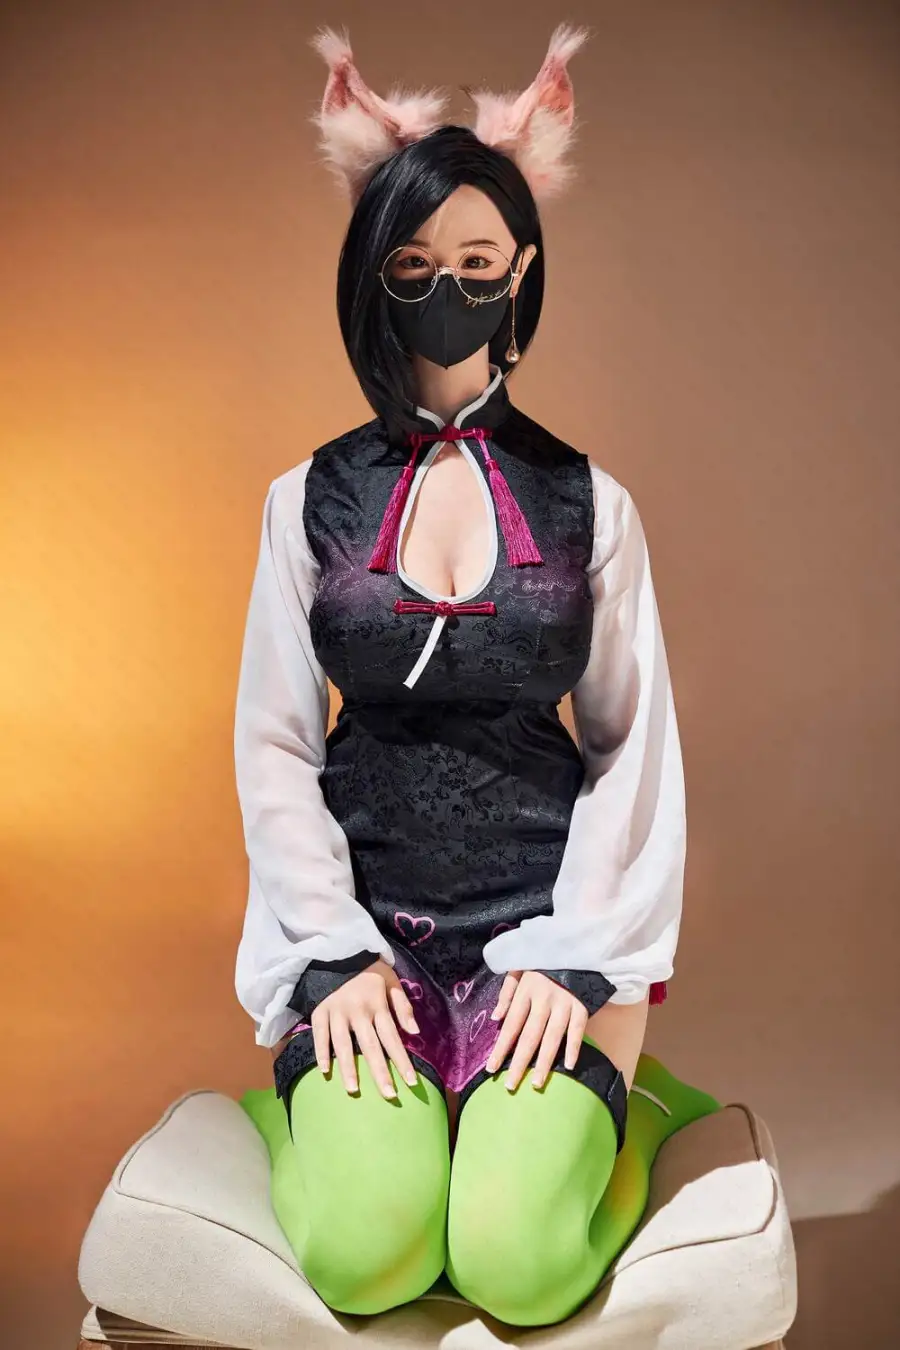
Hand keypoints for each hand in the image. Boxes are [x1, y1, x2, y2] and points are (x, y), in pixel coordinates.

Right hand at [310, 957, 420, 1098]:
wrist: (340, 952)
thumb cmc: (370, 971)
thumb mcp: (392, 981)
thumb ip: (403, 1006)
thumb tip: (414, 1032)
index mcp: (378, 1004)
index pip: (392, 1038)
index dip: (402, 1060)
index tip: (411, 1082)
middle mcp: (358, 1010)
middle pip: (371, 1046)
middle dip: (380, 1073)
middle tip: (389, 1096)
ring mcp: (337, 1011)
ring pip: (343, 1043)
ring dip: (348, 1067)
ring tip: (353, 1090)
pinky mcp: (320, 1011)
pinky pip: (319, 1034)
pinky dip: (320, 1052)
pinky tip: (324, 1071)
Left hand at [484, 970, 587, 1090]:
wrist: (575, 945)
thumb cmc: (543, 959)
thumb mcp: (519, 967)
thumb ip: (507, 992)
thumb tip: (495, 1017)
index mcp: (526, 990)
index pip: (511, 1025)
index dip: (501, 1048)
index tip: (491, 1069)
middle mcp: (543, 999)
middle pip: (529, 1036)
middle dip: (519, 1063)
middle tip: (511, 1086)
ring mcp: (564, 1003)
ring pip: (552, 1037)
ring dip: (544, 1062)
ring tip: (536, 1083)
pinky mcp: (582, 1005)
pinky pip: (578, 1030)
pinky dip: (574, 1048)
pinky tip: (568, 1066)